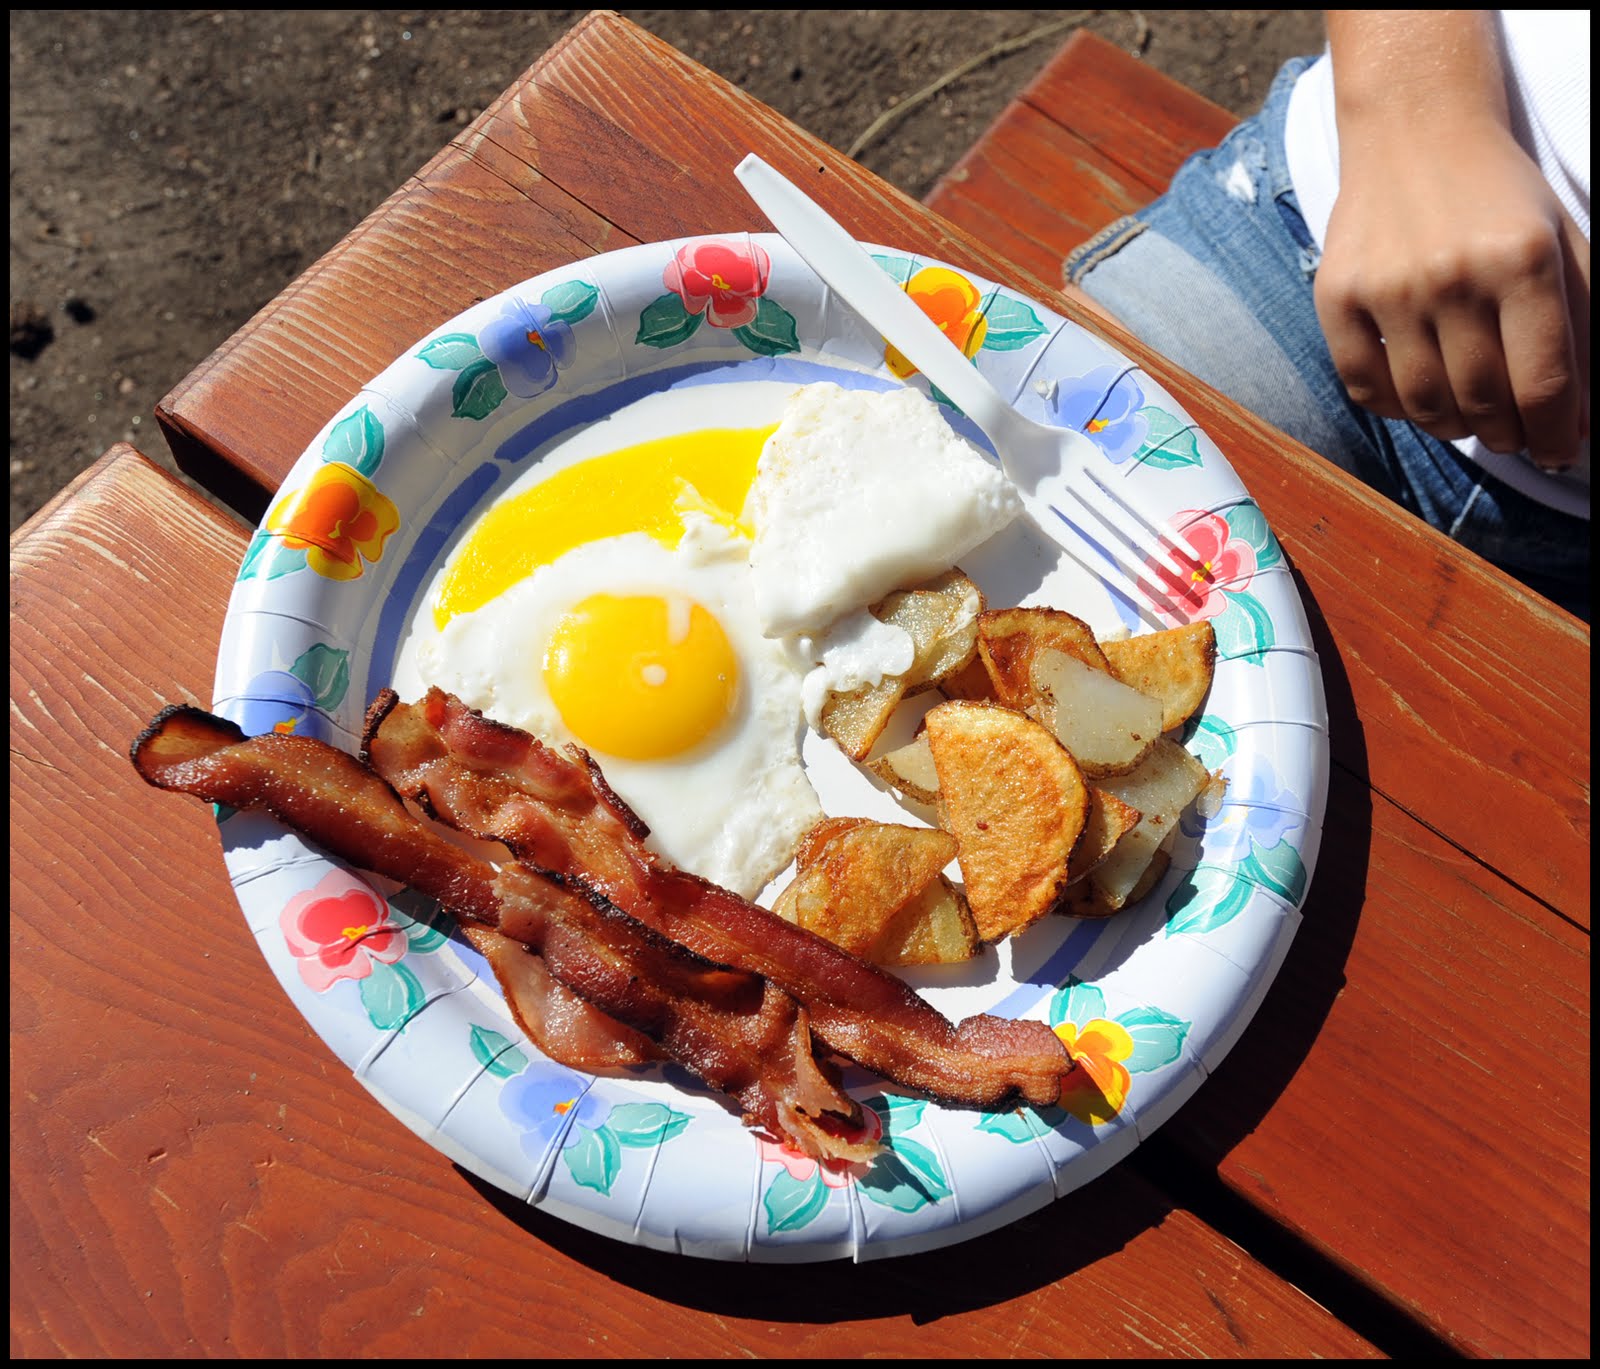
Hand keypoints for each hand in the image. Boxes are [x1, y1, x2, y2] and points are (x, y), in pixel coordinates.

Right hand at [1315, 12, 1590, 472]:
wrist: (1415, 133)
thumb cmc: (1499, 197)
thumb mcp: (1562, 245)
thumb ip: (1583, 327)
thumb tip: (1583, 421)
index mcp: (1521, 258)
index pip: (1544, 381)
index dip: (1557, 432)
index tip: (1559, 451)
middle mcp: (1452, 274)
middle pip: (1484, 401)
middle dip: (1509, 434)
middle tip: (1516, 434)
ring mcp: (1388, 288)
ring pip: (1424, 403)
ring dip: (1453, 427)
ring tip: (1469, 417)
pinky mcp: (1337, 296)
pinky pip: (1365, 386)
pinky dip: (1396, 408)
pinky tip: (1418, 396)